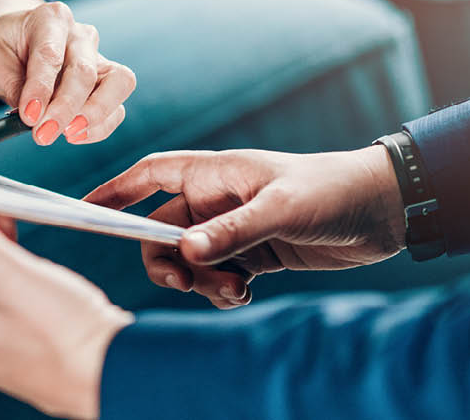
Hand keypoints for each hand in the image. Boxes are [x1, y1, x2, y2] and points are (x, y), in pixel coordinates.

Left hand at [0, 0, 135, 145]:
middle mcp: (79, 35)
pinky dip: (100, 126)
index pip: (50, 55)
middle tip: (44, 134)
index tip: (29, 116)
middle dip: (65, 108)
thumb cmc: (0, 47)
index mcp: (50, 19)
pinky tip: (74, 135)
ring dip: (95, 116)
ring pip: (118, 84)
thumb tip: (33, 116)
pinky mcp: (105, 82)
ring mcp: (97, 57)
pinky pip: (116, 106)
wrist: (10, 45)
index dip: (41, 89)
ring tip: (67, 134)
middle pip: (85, 71)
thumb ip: (11, 85)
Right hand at [84, 146, 405, 308]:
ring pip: (188, 260)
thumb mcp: (280, 209)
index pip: (149, 177)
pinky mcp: (252, 254)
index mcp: (213, 174)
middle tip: (184, 280)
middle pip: (160, 232)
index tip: (86, 209)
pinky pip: (216, 276)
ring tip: (232, 290)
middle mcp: (215, 200)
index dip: (115, 191)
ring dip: (199, 281)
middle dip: (165, 260)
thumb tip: (185, 254)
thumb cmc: (331, 190)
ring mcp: (231, 228)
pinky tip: (243, 294)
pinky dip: (221, 291)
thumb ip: (232, 232)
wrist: (383, 210)